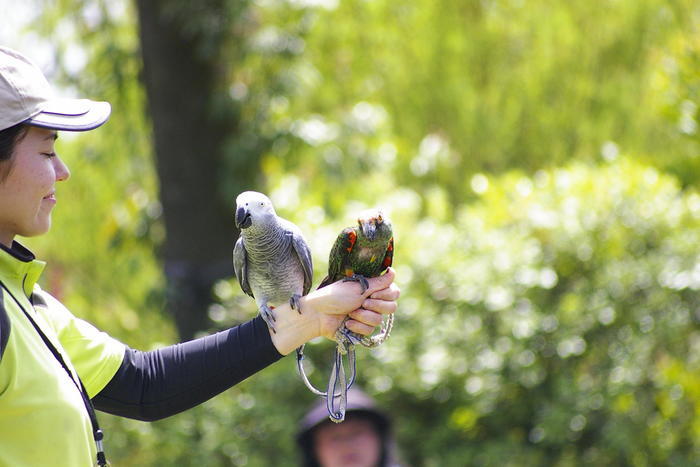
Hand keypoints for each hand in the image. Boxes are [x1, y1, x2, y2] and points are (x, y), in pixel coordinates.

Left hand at [268, 268, 399, 353]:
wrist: (319, 315)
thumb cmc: (335, 296)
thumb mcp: (359, 287)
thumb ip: (379, 282)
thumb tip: (393, 271)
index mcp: (371, 289)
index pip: (394, 292)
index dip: (386, 295)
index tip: (373, 293)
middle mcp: (372, 302)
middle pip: (392, 307)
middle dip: (376, 306)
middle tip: (362, 302)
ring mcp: (367, 317)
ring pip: (379, 320)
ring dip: (363, 316)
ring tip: (350, 313)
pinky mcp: (361, 330)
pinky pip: (369, 331)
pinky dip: (358, 326)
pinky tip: (347, 323)